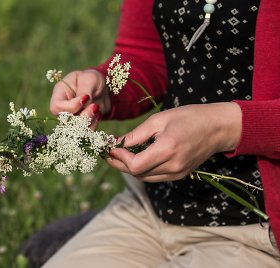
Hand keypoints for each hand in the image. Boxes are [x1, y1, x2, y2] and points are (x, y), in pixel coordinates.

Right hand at [49, 69, 110, 129]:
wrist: (102, 88)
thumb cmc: (92, 79)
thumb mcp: (89, 79)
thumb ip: (85, 91)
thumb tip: (84, 101)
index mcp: (59, 95)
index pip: (56, 107)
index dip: (71, 106)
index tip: (86, 97)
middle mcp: (62, 110)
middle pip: (65, 122)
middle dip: (83, 117)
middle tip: (95, 106)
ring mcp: (71, 119)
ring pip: (76, 130)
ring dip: (90, 122)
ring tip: (98, 109)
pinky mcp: (81, 126)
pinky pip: (85, 133)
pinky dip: (94, 125)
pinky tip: (99, 114)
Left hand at [107, 103, 241, 181]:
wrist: (218, 127)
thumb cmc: (188, 117)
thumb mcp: (159, 120)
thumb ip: (136, 134)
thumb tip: (116, 144)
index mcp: (167, 149)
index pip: (135, 165)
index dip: (120, 158)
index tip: (111, 148)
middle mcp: (173, 165)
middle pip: (137, 174)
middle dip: (120, 164)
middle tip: (109, 154)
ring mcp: (177, 173)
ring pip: (144, 178)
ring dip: (129, 169)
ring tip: (119, 156)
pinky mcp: (180, 175)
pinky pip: (154, 177)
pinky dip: (142, 170)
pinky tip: (135, 158)